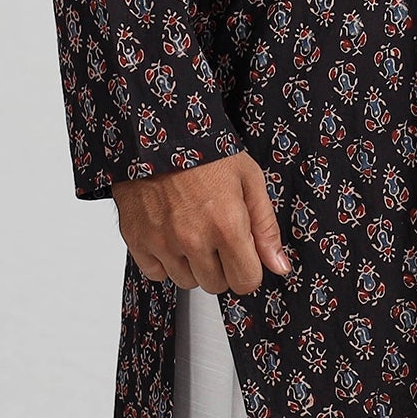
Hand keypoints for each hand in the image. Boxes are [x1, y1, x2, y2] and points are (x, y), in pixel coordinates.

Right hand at [113, 152, 292, 294]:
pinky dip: (164, 259)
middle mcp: (193, 239)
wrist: (160, 132)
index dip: (248, 268)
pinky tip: (170, 232)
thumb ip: (266, 227)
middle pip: (215, 285)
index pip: (245, 282)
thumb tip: (279, 266)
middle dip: (221, 266)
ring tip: (192, 229)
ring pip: (185, 281)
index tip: (243, 252)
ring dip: (192, 264)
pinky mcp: (137, 240)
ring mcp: (162, 242)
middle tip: (216, 234)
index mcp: (227, 225)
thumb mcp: (249, 179)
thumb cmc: (206, 151)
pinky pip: (156, 272)